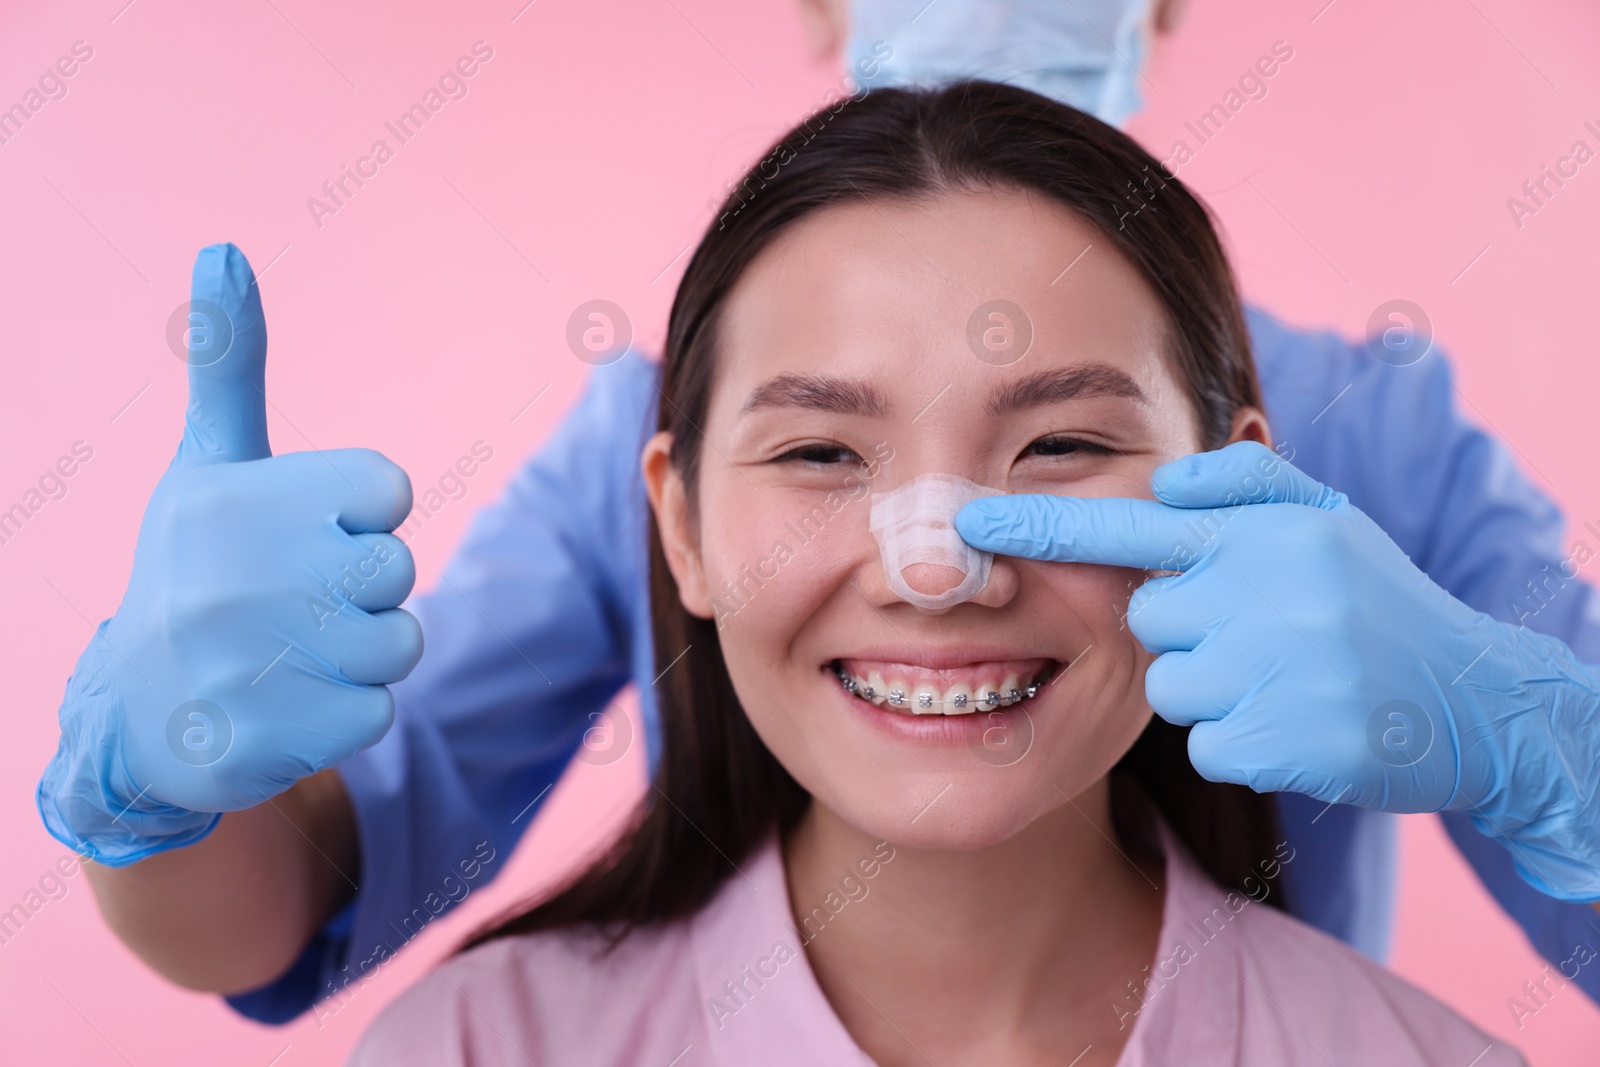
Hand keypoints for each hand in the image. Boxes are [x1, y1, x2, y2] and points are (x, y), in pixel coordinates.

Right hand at [37, 244, 423, 865]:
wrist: (140, 717)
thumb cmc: (194, 569)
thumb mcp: (208, 464)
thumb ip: (227, 364)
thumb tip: (222, 248)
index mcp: (231, 501)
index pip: (387, 490)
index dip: (363, 515)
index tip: (308, 532)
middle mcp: (232, 580)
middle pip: (399, 569)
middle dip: (367, 588)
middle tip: (301, 601)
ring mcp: (248, 666)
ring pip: (401, 643)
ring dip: (364, 652)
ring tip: (293, 653)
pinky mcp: (270, 742)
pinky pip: (380, 712)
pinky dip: (349, 712)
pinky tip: (288, 704)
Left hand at [957, 441, 1599, 900]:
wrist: (1478, 700)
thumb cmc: (1379, 603)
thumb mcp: (1328, 522)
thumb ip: (1246, 486)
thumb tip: (1167, 480)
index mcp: (1268, 535)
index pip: (1134, 527)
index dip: (1044, 527)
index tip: (968, 522)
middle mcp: (1269, 593)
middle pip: (1149, 624)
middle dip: (1191, 634)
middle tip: (1267, 638)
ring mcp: (1281, 670)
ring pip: (1173, 691)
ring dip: (1218, 693)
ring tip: (1291, 680)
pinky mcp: (1289, 743)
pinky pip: (1210, 747)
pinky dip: (1246, 746)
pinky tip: (1302, 727)